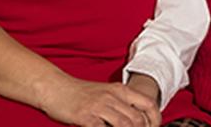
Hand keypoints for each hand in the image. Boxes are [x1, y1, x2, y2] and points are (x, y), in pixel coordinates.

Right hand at [40, 75, 160, 126]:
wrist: (54, 87)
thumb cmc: (80, 94)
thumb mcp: (105, 94)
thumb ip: (120, 104)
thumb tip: (136, 119)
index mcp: (121, 90)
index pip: (149, 105)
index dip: (155, 120)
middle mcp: (113, 96)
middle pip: (138, 119)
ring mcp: (99, 106)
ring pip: (124, 125)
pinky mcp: (85, 116)